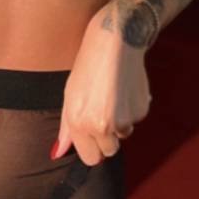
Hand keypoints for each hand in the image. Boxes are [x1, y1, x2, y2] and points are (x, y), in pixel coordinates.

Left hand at [50, 2, 152, 165]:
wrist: (115, 41)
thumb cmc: (87, 65)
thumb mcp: (70, 95)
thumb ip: (67, 128)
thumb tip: (57, 153)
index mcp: (80, 123)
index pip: (91, 158)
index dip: (91, 145)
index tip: (91, 132)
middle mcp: (103, 126)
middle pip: (109, 150)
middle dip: (106, 136)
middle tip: (102, 109)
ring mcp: (125, 120)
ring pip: (123, 134)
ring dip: (119, 121)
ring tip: (112, 94)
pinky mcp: (142, 111)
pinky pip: (135, 119)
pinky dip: (131, 109)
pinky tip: (124, 89)